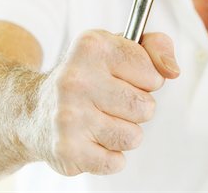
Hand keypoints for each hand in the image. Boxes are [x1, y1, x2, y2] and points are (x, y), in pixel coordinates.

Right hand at [31, 30, 178, 175]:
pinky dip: (111, 155)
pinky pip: (116, 162)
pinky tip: (94, 138)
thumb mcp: (120, 46)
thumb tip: (172, 71)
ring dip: (126, 131)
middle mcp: (76, 78)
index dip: (148, 79)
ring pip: (134, 136)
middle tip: (114, 100)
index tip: (129, 78)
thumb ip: (157, 47)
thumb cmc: (89, 75)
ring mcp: (69, 115)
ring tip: (103, 118)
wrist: (35, 109)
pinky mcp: (66, 149)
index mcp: (93, 46)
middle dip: (139, 107)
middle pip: (146, 107)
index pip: (153, 73)